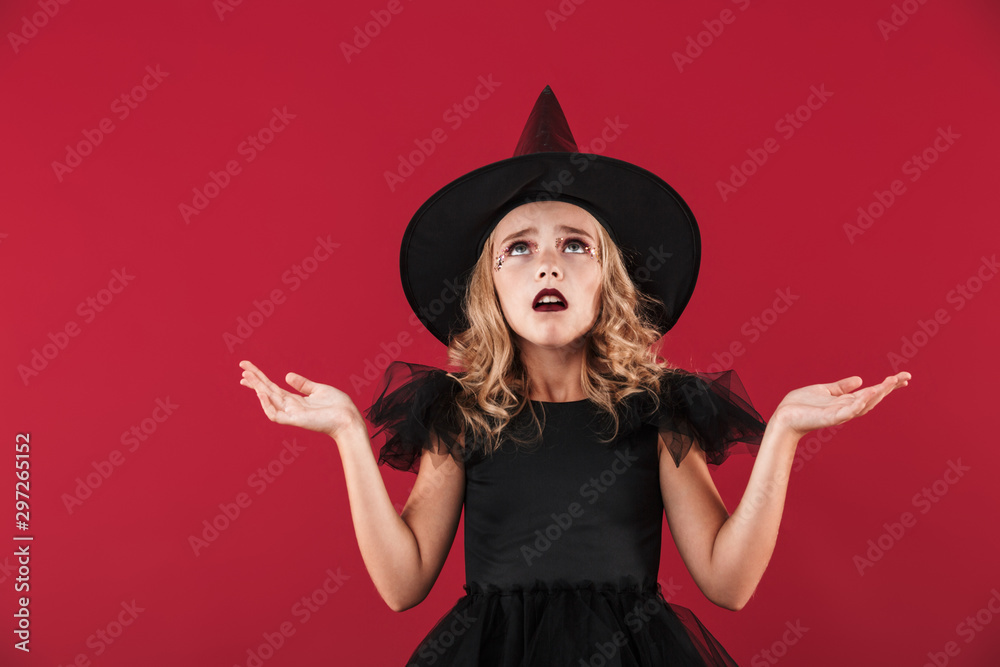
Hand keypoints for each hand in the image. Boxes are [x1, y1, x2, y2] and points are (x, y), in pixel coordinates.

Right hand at [239, 360, 362, 438]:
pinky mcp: (295, 420)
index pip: (273, 388)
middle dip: (254, 380)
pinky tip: (261, 392)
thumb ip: (303, 384)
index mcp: (295, 400)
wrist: (348, 418)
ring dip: (257, 389)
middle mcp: (290, 407)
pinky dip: (267, 404)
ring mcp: (292, 414)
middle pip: (267, 391)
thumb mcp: (319, 389)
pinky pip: (275, 414)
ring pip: (268, 401)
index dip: (260, 378)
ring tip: (247, 377)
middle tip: (241, 368)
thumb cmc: (338, 406)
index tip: (247, 369)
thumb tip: (287, 375)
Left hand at [773, 371, 911, 437]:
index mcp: (846, 401)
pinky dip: (859, 404)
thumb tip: (860, 379)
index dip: (888, 385)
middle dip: (889, 388)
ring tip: (891, 382)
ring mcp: (839, 414)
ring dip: (878, 393)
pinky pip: (848, 411)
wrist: (784, 417)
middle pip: (873, 398)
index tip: (904, 377)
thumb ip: (841, 387)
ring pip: (864, 404)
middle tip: (905, 377)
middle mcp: (846, 409)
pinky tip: (868, 394)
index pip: (872, 392)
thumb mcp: (824, 391)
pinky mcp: (829, 418)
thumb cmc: (801, 405)